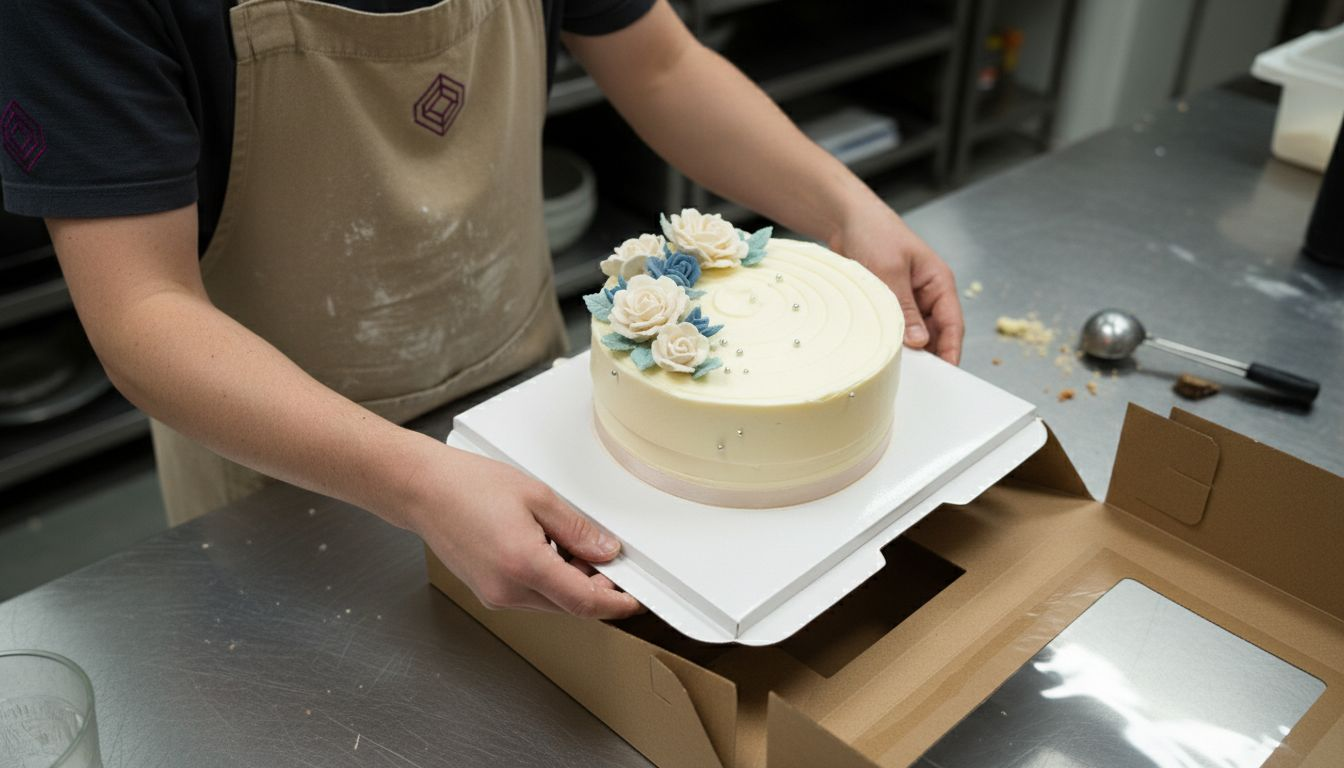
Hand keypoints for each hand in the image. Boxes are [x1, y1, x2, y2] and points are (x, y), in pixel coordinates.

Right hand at [405, 443, 641, 618]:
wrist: (422, 490)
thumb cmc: (468, 486)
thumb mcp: (537, 497)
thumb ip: (577, 530)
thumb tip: (606, 551)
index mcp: (524, 566)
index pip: (585, 602)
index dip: (616, 604)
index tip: (634, 599)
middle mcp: (507, 590)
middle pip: (570, 606)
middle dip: (595, 587)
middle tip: (605, 555)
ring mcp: (495, 596)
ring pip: (551, 603)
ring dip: (571, 583)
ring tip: (567, 542)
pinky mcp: (487, 593)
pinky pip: (531, 597)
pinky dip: (549, 581)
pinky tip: (546, 550)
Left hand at [829, 203, 963, 364]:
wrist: (846, 218)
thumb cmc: (874, 233)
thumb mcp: (890, 270)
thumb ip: (905, 307)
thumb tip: (919, 341)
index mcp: (938, 282)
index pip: (953, 323)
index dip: (951, 349)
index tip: (946, 373)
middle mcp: (927, 294)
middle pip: (936, 333)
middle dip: (928, 355)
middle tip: (915, 376)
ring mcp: (908, 300)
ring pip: (914, 334)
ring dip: (907, 349)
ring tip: (896, 367)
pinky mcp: (889, 303)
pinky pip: (896, 328)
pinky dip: (892, 339)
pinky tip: (881, 351)